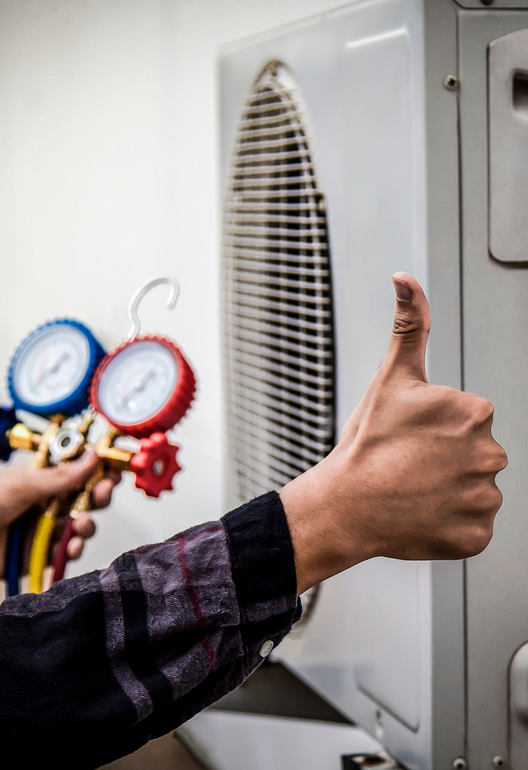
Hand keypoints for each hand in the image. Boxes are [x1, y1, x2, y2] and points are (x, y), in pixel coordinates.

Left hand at [0, 449, 120, 578]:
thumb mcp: (22, 484)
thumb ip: (61, 476)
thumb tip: (93, 457)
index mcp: (40, 480)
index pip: (77, 471)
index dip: (97, 469)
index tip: (112, 468)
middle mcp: (45, 503)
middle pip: (85, 497)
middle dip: (99, 494)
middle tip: (104, 491)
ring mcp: (44, 529)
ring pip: (80, 525)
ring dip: (87, 524)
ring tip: (81, 524)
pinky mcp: (41, 554)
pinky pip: (67, 551)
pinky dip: (73, 549)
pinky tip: (71, 546)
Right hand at [280, 272, 507, 594]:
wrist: (343, 506)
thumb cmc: (365, 443)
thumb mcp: (390, 376)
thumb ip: (410, 324)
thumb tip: (405, 279)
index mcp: (476, 413)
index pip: (468, 420)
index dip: (435, 429)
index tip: (410, 438)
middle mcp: (490, 455)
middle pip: (475, 454)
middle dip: (447, 459)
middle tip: (408, 465)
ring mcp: (484, 499)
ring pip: (474, 490)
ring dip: (449, 491)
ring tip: (412, 490)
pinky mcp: (477, 536)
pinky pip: (472, 526)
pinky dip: (450, 524)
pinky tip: (421, 514)